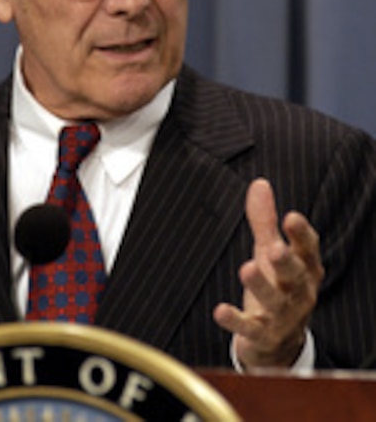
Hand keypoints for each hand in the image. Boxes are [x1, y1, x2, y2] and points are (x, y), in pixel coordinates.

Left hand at [213, 178, 323, 369]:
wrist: (279, 343)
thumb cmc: (278, 285)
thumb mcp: (271, 252)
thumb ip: (265, 221)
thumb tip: (259, 183)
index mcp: (305, 269)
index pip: (308, 250)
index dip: (301, 234)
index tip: (291, 217)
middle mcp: (298, 293)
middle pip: (295, 275)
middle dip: (286, 262)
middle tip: (275, 248)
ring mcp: (282, 317)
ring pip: (274, 301)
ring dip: (261, 286)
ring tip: (246, 268)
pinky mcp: (262, 336)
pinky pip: (249, 329)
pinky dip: (235, 320)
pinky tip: (219, 310)